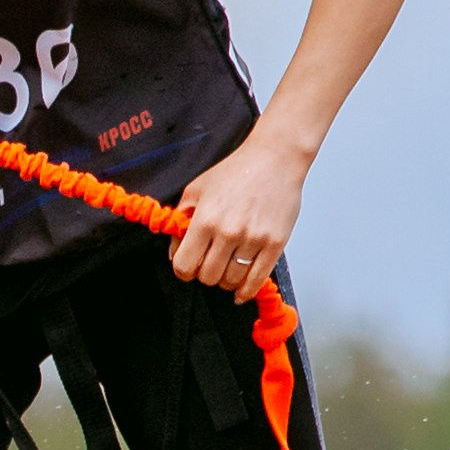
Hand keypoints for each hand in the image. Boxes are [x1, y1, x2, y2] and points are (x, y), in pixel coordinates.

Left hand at [170, 133, 306, 296]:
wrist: (275, 159)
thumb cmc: (237, 171)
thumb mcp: (196, 189)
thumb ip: (181, 220)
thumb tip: (174, 251)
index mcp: (205, 219)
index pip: (185, 264)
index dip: (183, 270)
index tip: (187, 268)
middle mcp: (228, 232)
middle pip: (208, 277)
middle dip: (205, 274)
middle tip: (210, 264)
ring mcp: (253, 239)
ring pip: (231, 281)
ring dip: (226, 280)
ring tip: (227, 267)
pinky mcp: (275, 244)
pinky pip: (257, 280)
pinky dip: (246, 291)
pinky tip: (241, 290)